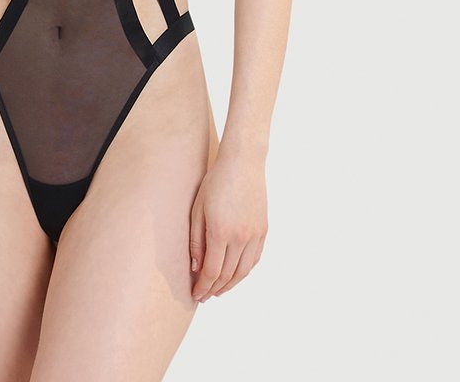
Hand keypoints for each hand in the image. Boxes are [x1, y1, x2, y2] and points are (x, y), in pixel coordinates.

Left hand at [189, 153, 267, 301]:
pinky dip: (244, 271)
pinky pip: (254, 259)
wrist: (243, 163)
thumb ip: (196, 240)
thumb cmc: (215, 182)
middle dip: (214, 289)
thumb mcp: (198, 209)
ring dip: (230, 284)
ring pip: (243, 271)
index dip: (203, 286)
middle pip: (227, 275)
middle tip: (204, 296)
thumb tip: (195, 267)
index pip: (211, 271)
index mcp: (220, 232)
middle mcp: (240, 238)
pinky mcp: (263, 230)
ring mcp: (255, 235)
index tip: (196, 294)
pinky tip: (235, 274)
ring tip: (218, 290)